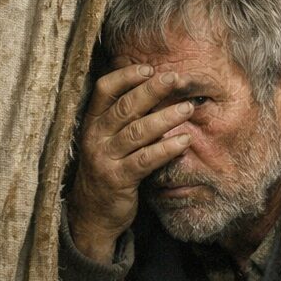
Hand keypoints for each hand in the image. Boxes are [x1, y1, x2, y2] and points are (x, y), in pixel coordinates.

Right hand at [67, 63, 192, 262]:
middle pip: (125, 107)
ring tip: (187, 108)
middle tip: (176, 78)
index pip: (104, 90)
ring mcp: (105, 158)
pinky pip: (145, 160)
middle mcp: (95, 137)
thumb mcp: (107, 139)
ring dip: (165, 118)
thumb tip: (155, 88)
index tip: (149, 68)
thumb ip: (124, 117)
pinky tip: (185, 141)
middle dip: (152, 90)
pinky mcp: (118, 179)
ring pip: (137, 132)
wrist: (93, 212)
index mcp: (92, 122)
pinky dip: (166, 149)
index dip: (125, 76)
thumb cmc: (108, 168)